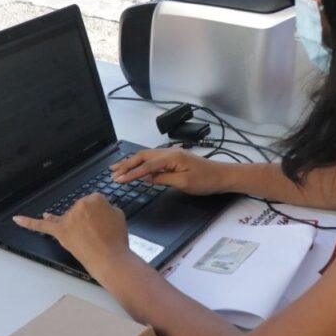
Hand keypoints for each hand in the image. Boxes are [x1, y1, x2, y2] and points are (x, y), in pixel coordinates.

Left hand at [13, 194, 133, 276]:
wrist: (110, 259)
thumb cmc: (116, 239)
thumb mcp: (118, 214)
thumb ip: (105, 207)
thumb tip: (96, 210)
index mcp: (94, 198)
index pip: (94, 202)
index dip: (99, 214)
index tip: (103, 223)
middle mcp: (79, 205)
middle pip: (80, 209)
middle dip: (88, 220)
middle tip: (99, 234)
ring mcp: (68, 219)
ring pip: (69, 218)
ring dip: (76, 226)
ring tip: (88, 239)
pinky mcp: (60, 232)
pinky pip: (42, 226)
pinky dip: (28, 223)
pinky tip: (17, 219)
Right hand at [110, 148, 227, 195]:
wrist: (222, 176)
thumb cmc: (206, 181)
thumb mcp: (183, 184)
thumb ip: (163, 179)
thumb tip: (147, 178)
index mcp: (171, 157)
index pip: (146, 165)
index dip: (131, 173)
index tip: (118, 179)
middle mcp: (169, 152)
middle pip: (143, 156)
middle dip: (126, 164)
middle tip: (112, 173)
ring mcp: (172, 154)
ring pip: (147, 156)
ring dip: (132, 163)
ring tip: (118, 168)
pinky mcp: (174, 158)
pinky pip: (153, 159)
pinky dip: (142, 163)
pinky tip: (136, 168)